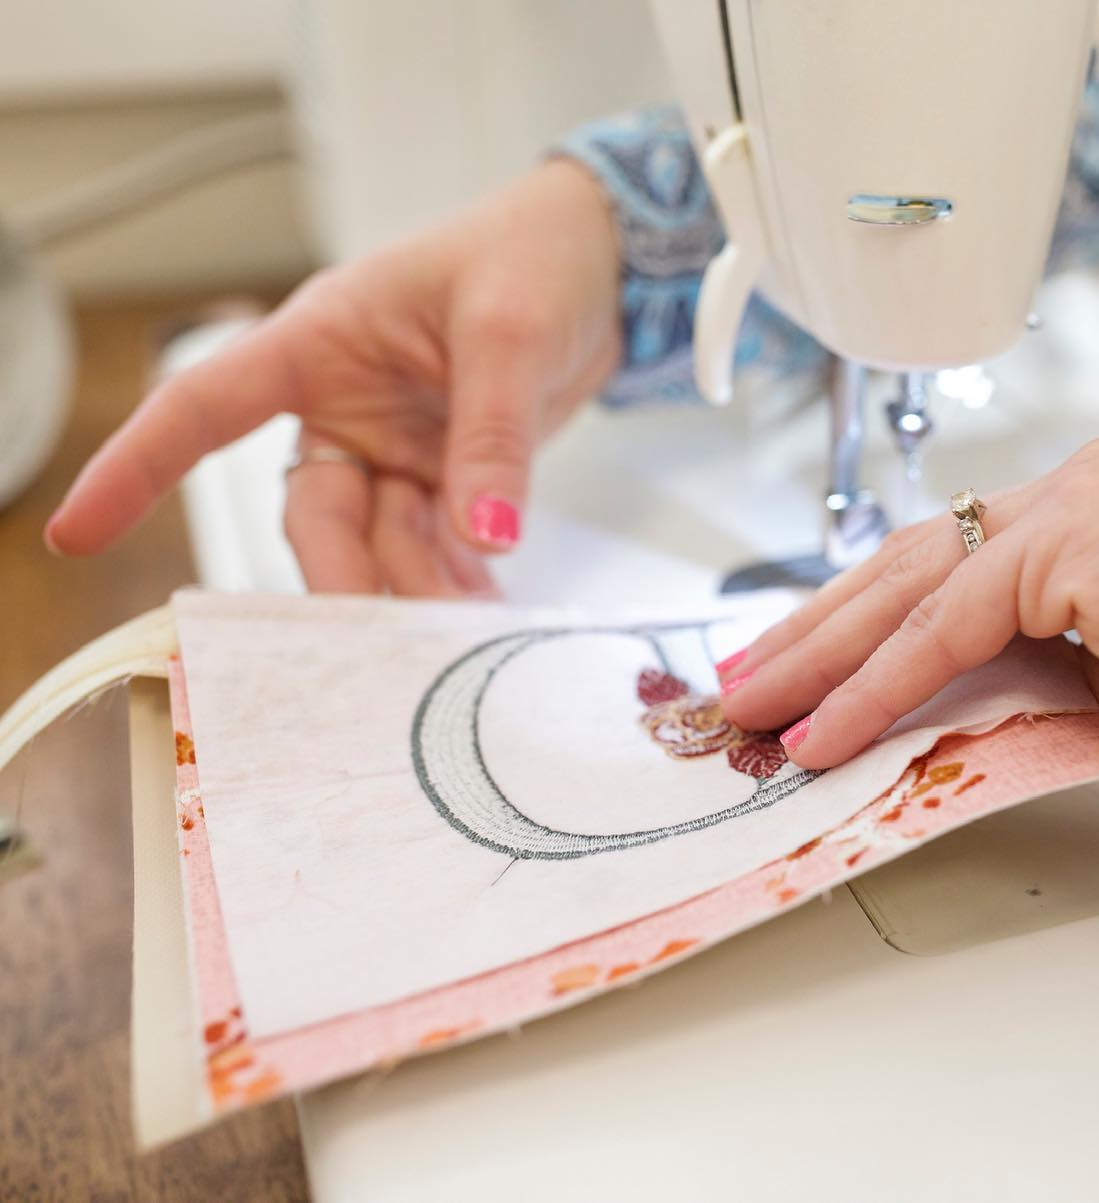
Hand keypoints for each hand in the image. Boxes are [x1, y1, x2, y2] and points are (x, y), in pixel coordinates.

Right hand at [44, 159, 621, 594]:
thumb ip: (489, 437)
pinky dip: (456, 577)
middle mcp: (344, 404)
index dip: (138, 467)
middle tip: (398, 638)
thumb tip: (484, 540)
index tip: (77, 533)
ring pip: (376, 541)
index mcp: (321, 342)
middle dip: (349, 577)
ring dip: (416, 586)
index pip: (207, 406)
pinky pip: (433, 543)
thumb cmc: (533, 257)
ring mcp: (392, 446)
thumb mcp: (509, 335)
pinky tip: (487, 601)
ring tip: (468, 621)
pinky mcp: (442, 475)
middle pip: (314, 513)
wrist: (606, 269)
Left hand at [719, 437, 1098, 828]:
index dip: (857, 626)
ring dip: (823, 655)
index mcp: (1084, 524)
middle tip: (743, 689)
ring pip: (910, 584)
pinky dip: (881, 679)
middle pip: (903, 567)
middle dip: (813, 634)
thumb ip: (1019, 693)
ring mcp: (1075, 505)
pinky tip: (826, 728)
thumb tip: (943, 721)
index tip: (798, 675)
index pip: (938, 572)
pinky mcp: (1081, 536)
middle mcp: (1071, 495)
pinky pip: (948, 619)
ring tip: (754, 713)